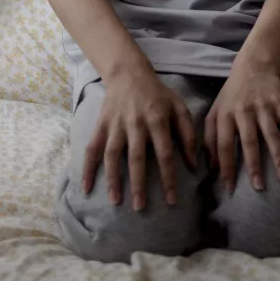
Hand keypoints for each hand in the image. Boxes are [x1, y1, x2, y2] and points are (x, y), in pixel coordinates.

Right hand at [82, 63, 196, 211]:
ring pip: (112, 155)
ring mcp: (116, 124)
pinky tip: (86, 187)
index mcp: (157, 119)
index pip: (164, 154)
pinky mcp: (101, 124)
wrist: (129, 72)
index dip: (169, 178)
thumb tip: (193, 164)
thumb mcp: (179, 107)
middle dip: (138, 184)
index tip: (171, 201)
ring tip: (115, 201)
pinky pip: (92, 147)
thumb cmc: (158, 94)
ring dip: (113, 179)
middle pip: (137, 157)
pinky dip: (87, 167)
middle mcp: (136, 123)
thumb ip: (188, 135)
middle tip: (140, 207)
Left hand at [204, 59, 279, 194]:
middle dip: (254, 166)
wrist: (253, 65)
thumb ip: (209, 138)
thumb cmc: (232, 94)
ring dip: (278, 157)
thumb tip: (211, 168)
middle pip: (249, 142)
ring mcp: (264, 107)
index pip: (223, 145)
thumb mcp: (215, 111)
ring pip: (271, 135)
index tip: (229, 190)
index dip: (225, 167)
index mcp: (226, 115)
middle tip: (259, 188)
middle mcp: (244, 111)